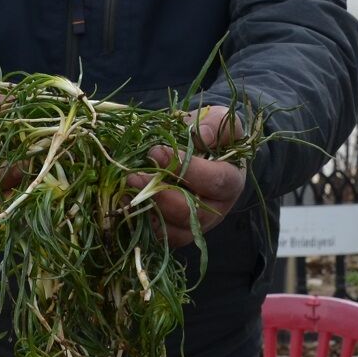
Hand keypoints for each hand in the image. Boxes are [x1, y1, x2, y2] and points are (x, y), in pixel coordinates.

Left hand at [128, 106, 246, 248]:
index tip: (157, 151)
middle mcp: (216, 208)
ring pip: (174, 230)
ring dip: (148, 211)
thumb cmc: (210, 136)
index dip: (187, 169)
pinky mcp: (176, 231)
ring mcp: (196, 223)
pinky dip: (141, 222)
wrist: (200, 151)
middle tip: (134, 177)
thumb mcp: (218, 120)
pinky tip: (125, 202)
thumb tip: (199, 134)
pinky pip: (159, 236)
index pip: (215, 181)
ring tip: (126, 191)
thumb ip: (214, 124)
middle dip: (161, 196)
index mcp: (231, 181)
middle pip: (191, 212)